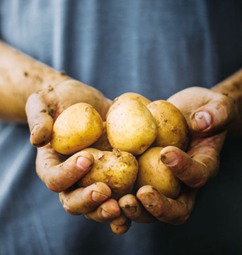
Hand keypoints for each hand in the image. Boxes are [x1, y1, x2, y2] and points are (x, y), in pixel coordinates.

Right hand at [26, 80, 120, 223]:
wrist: (84, 102)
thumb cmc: (60, 101)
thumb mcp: (44, 103)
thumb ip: (39, 118)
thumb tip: (37, 140)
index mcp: (52, 164)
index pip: (54, 179)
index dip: (68, 174)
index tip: (87, 158)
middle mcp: (71, 178)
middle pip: (73, 201)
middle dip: (88, 201)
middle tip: (104, 192)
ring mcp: (92, 178)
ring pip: (96, 205)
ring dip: (108, 211)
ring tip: (123, 207)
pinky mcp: (112, 175)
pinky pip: (118, 194)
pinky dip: (126, 203)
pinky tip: (138, 202)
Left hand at [114, 87, 236, 231]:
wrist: (184, 114)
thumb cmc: (201, 110)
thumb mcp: (215, 106)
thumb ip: (216, 113)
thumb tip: (201, 121)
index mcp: (202, 166)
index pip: (198, 176)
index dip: (184, 169)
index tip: (166, 153)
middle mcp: (182, 183)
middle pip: (176, 209)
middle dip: (158, 206)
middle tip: (141, 194)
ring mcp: (161, 184)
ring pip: (151, 211)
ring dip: (135, 210)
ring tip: (119, 201)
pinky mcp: (141, 178)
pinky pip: (131, 196)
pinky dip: (118, 204)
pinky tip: (102, 198)